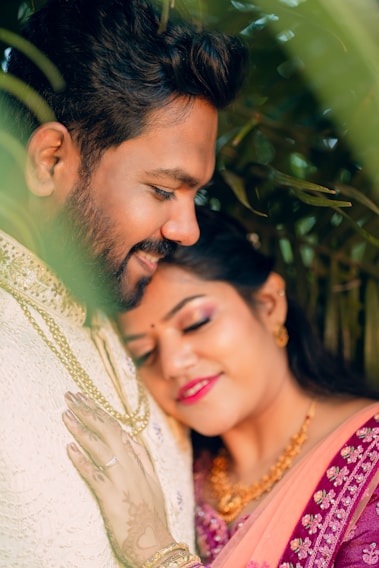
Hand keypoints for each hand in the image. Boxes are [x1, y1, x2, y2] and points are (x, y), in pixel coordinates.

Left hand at [63, 391, 173, 566]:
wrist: (156, 546)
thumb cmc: (151, 516)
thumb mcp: (152, 482)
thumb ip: (142, 458)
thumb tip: (129, 436)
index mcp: (140, 461)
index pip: (118, 428)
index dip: (100, 411)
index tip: (86, 398)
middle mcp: (132, 466)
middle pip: (109, 431)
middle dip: (89, 411)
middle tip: (71, 396)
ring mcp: (123, 481)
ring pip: (101, 448)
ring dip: (82, 429)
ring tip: (66, 414)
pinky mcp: (113, 498)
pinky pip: (95, 475)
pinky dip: (82, 461)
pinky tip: (69, 448)